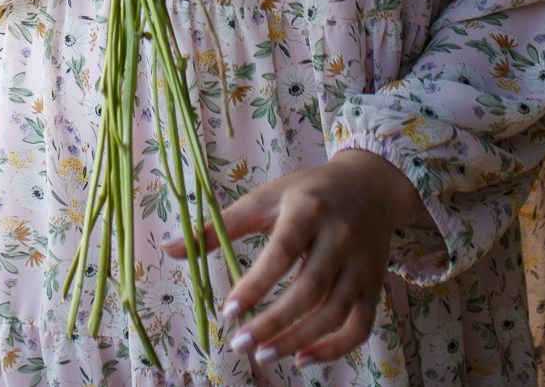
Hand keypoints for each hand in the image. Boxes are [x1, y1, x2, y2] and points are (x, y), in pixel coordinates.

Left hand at [164, 149, 424, 365]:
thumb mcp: (263, 199)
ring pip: (334, 313)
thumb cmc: (305, 193)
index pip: (281, 253)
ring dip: (298, 340)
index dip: (255, 286)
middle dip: (273, 323)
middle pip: (309, 290)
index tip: (228, 312)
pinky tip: (302, 358)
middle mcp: (340, 237)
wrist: (368, 185)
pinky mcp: (374, 285)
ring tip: (263, 355)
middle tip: (240, 345)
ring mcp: (362, 264)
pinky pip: (360, 326)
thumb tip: (169, 249)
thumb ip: (219, 226)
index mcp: (308, 210)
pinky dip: (335, 349)